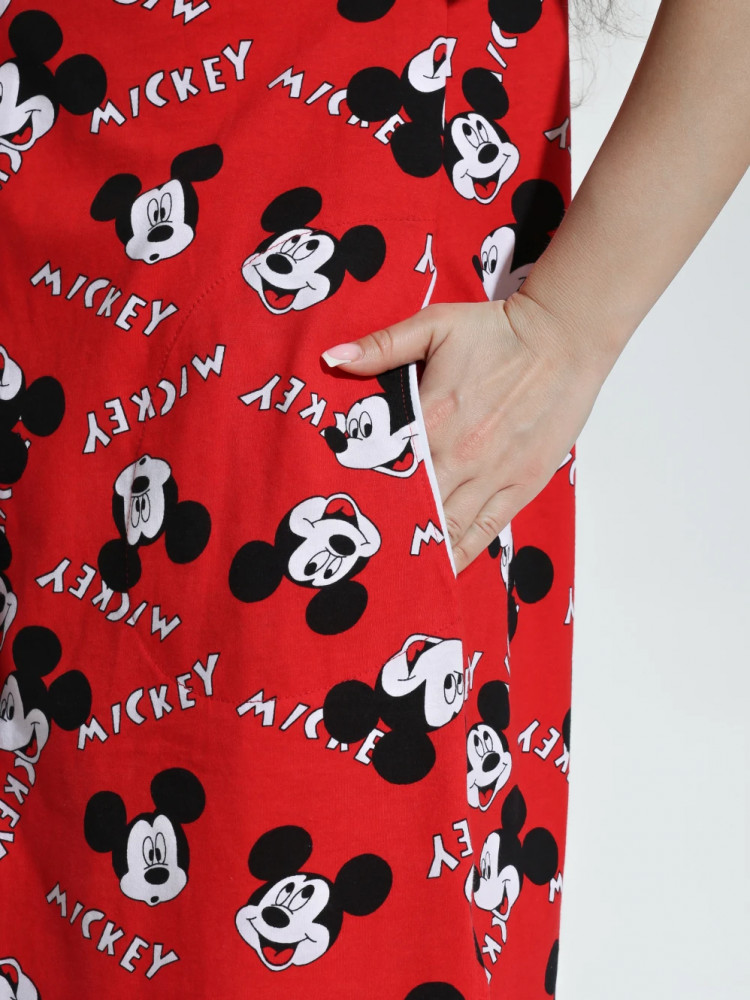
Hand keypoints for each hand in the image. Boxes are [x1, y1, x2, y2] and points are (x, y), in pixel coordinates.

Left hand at [320, 293, 609, 573]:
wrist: (562, 339)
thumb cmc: (496, 332)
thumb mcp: (433, 326)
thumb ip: (381, 346)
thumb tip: (331, 360)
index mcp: (430, 418)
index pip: (385, 470)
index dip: (362, 497)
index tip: (341, 518)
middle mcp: (458, 455)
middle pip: (413, 507)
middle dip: (387, 532)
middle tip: (360, 562)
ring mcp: (492, 475)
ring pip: (447, 528)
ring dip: (420, 552)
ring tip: (392, 578)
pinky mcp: (521, 486)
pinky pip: (485, 531)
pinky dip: (461, 554)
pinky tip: (441, 572)